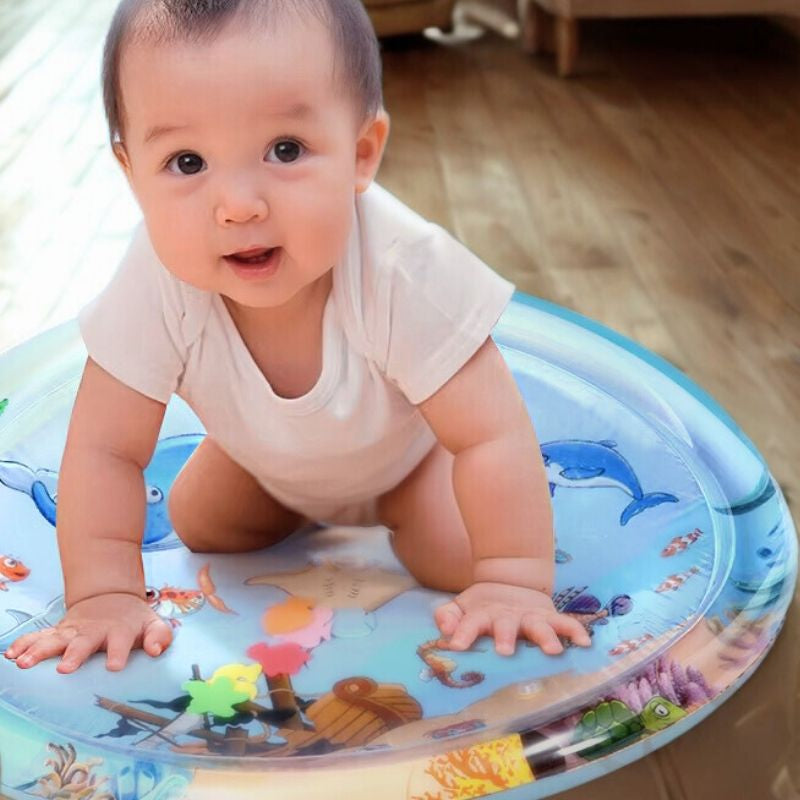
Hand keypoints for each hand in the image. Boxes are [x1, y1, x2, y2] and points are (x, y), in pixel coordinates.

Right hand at [4, 592, 172, 672]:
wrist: (111, 599)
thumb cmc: (134, 621)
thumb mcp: (153, 623)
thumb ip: (159, 636)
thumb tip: (155, 650)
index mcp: (119, 630)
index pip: (121, 642)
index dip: (118, 653)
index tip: (114, 666)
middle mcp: (94, 630)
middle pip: (83, 642)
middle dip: (74, 654)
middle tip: (65, 669)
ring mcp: (73, 631)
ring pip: (54, 639)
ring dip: (39, 650)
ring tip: (23, 663)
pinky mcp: (58, 632)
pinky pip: (38, 637)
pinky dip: (24, 643)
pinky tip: (10, 654)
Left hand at [434, 581, 591, 655]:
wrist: (510, 576)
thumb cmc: (483, 605)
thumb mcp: (461, 606)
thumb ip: (447, 616)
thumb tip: (445, 630)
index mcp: (482, 615)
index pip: (469, 623)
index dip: (462, 633)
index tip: (456, 646)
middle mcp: (506, 616)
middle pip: (505, 626)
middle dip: (505, 638)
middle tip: (505, 651)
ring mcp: (529, 616)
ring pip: (538, 625)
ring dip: (545, 637)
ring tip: (553, 651)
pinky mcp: (548, 616)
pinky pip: (564, 623)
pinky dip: (575, 631)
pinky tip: (585, 644)